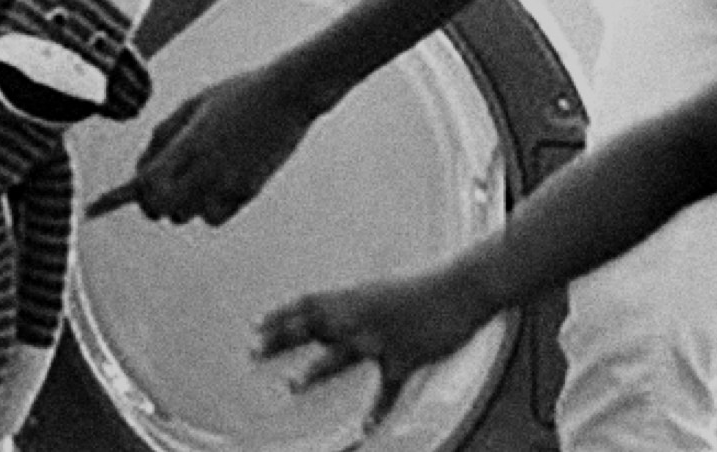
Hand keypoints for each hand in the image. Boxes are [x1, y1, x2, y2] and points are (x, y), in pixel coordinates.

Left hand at [86, 62, 320, 224]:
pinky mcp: (249, 191)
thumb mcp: (194, 104)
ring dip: (182, 203)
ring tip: (196, 176)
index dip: (117, 197)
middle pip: (160, 207)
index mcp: (188, 143)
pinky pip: (215, 216)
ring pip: (187, 215)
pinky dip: (209, 208)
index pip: (143, 183)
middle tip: (157, 186)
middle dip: (153, 200)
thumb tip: (143, 167)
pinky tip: (217, 184)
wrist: (288, 93)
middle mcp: (205, 168)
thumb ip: (163, 135)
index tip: (95, 208)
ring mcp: (228, 183)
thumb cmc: (240, 92)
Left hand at [255, 271, 495, 431]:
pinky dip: (377, 410)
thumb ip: (359, 308)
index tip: (255, 325)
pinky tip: (365, 429)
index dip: (281, 314)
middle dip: (282, 339)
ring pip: (343, 356)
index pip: (310, 303)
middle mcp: (364, 316)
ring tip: (292, 385)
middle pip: (315, 326)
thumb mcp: (386, 294)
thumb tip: (334, 321)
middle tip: (253, 351)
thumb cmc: (426, 290)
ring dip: (317, 372)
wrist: (464, 287)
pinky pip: (388, 389)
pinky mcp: (406, 357)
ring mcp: (384, 338)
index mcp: (359, 297)